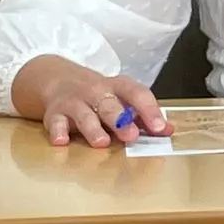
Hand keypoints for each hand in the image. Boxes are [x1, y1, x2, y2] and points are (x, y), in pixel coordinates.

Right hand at [11, 55, 169, 148]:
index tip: (160, 128)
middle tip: (131, 136)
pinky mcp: (55, 113)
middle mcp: (97, 92)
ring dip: (93, 129)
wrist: (60, 80)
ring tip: (102, 143)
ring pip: (84, 114)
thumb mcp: (123, 99)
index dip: (149, 110)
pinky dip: (57, 131)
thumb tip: (168, 131)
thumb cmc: (101, 95)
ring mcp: (74, 102)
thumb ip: (144, 116)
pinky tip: (61, 141)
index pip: (137, 94)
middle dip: (121, 120)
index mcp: (119, 87)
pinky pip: (55, 122)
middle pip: (110, 105)